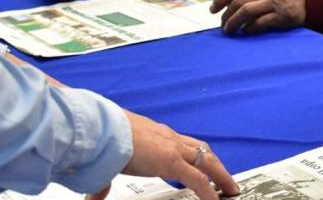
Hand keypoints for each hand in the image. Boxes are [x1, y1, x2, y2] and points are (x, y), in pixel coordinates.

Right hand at [87, 111, 239, 199]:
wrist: (100, 129)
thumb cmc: (101, 138)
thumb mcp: (108, 160)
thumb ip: (105, 181)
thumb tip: (94, 197)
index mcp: (157, 134)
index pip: (183, 143)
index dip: (194, 154)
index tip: (201, 162)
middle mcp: (169, 138)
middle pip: (202, 150)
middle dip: (215, 164)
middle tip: (225, 177)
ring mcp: (173, 148)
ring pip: (207, 161)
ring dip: (220, 174)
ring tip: (229, 188)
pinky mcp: (172, 161)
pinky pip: (198, 179)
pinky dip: (209, 191)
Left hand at [210, 0, 305, 32]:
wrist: (310, 1)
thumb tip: (228, 3)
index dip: (221, 0)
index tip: (213, 9)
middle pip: (238, 1)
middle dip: (226, 15)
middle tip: (222, 24)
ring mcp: (274, 2)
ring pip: (245, 12)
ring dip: (233, 23)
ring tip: (229, 30)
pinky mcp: (280, 16)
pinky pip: (259, 23)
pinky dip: (249, 28)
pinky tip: (245, 31)